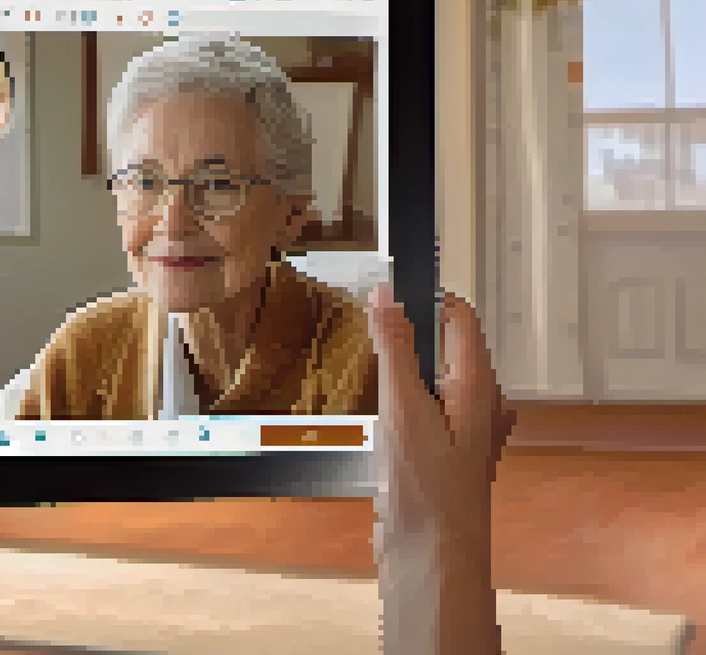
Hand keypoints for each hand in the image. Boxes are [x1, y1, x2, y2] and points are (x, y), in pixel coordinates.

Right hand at [367, 285, 515, 654]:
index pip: (459, 316)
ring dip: (403, 371)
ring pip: (435, 379)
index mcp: (478, 385)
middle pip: (447, 346)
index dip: (425, 296)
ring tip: (369, 375)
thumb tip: (386, 293)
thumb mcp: (402, 409)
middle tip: (368, 330)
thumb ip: (394, 349)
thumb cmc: (427, 491)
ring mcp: (466, 432)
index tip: (385, 288)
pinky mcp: (447, 455)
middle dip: (409, 333)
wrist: (431, 559)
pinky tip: (380, 420)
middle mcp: (481, 404)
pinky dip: (402, 403)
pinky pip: (426, 410)